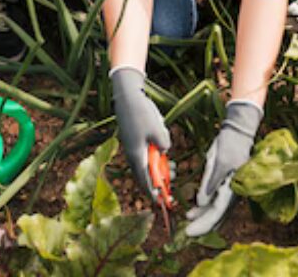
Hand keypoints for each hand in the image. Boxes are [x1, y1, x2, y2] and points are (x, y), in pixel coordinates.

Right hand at [110, 66, 169, 199]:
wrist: (127, 95)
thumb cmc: (141, 112)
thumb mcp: (159, 130)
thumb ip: (164, 144)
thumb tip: (165, 150)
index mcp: (137, 154)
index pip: (145, 179)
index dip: (153, 192)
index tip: (160, 201)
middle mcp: (132, 153)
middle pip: (143, 174)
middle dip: (157, 180)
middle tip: (171, 182)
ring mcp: (131, 145)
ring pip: (143, 163)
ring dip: (157, 168)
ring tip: (171, 168)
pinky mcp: (132, 138)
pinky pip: (142, 154)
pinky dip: (152, 157)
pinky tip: (162, 152)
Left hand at [185, 100, 261, 236]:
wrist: (237, 132)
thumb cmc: (229, 145)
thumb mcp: (216, 161)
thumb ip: (210, 183)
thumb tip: (200, 203)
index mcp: (231, 188)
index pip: (217, 213)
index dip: (203, 224)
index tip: (189, 231)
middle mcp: (232, 193)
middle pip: (217, 216)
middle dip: (202, 225)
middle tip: (186, 232)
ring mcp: (229, 190)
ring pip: (215, 211)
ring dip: (202, 217)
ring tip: (187, 218)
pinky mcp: (225, 185)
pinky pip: (214, 202)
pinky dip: (204, 207)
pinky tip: (193, 209)